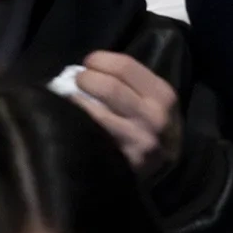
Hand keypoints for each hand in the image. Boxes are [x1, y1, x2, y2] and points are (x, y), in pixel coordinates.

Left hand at [65, 48, 181, 177]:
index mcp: (163, 95)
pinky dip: (75, 121)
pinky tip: (69, 119)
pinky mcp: (124, 159)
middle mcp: (155, 116)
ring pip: (97, 111)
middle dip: (85, 79)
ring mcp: (140, 139)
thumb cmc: (150, 128)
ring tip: (70, 99)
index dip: (99, 60)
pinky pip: (91, 134)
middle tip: (76, 82)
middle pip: (108, 86)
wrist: (162, 172)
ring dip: (75, 100)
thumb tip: (91, 66)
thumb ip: (130, 84)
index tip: (88, 63)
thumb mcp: (153, 102)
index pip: (125, 66)